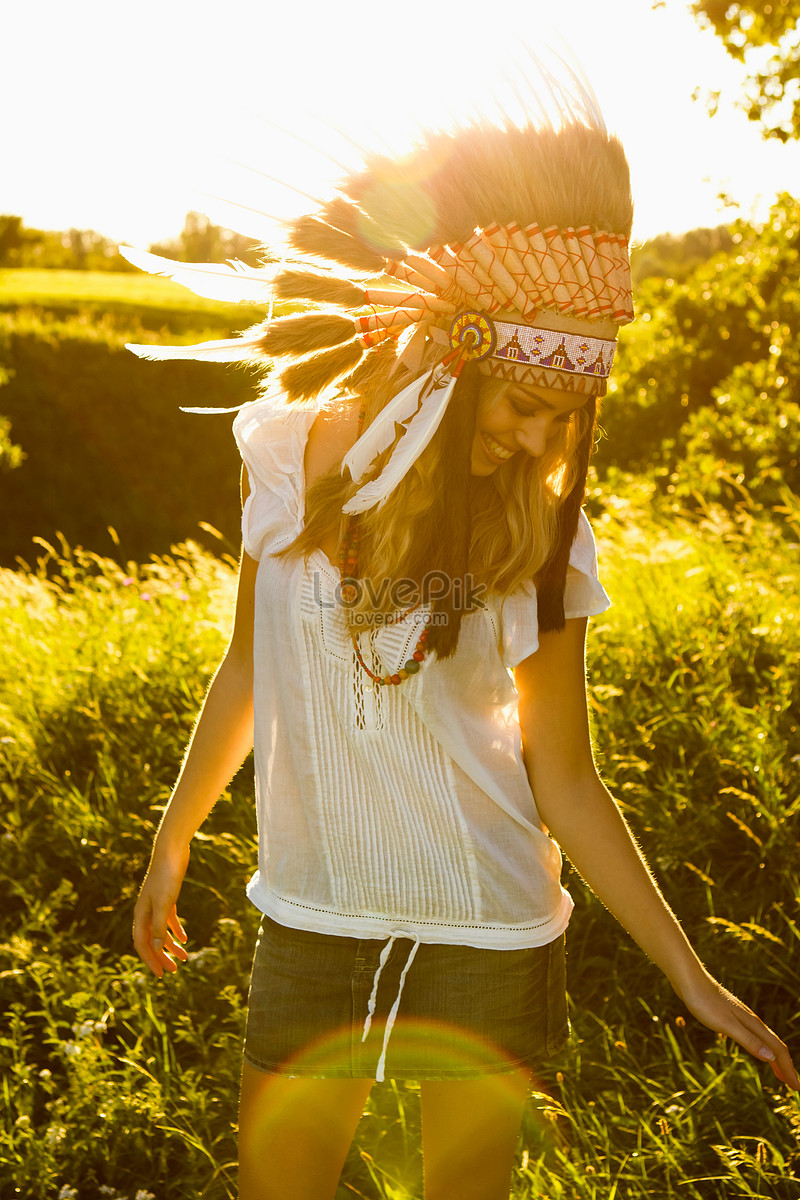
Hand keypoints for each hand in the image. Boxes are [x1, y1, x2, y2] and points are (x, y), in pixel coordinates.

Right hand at [132, 845, 189, 977]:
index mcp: (141, 914)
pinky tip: (184, 940)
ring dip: (171, 945)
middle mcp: (146, 911)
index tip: (160, 974)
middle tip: (173, 971)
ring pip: (161, 931)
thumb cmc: (167, 876)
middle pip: (151, 940)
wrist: (172, 850)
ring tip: (184, 958)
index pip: (142, 944)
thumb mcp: (164, 903)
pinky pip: (169, 920)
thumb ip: (159, 926)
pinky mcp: (167, 897)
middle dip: (161, 956)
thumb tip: (157, 948)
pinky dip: (176, 930)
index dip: (150, 960)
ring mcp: (156, 904)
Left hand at [678, 969, 798, 1088]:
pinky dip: (761, 1048)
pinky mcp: (730, 1016)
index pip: (778, 1049)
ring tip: (779, 1074)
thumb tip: (771, 1057)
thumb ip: (748, 1040)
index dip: (788, 1069)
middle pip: (774, 1046)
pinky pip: (753, 1036)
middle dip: (785, 1066)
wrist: (689, 980)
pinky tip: (756, 1050)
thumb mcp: (726, 1025)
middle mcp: (751, 1021)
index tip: (796, 1088)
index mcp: (753, 1024)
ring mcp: (741, 1018)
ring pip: (764, 1041)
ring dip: (775, 1058)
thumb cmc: (705, 1002)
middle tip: (792, 1086)